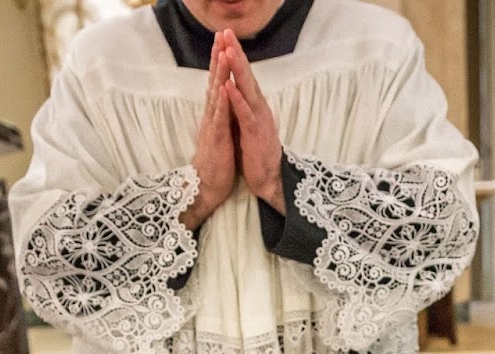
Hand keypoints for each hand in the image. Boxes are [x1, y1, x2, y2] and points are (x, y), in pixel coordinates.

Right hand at [183, 32, 237, 228]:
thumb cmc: (216, 161)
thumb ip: (221, 115)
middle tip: (220, 35)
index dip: (220, 61)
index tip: (224, 41)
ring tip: (223, 53)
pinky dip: (222, 102)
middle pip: (214, 81)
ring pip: (215, 95)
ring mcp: (212, 126)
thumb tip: (225, 100)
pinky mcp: (216, 139)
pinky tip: (224, 88)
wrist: (207, 187)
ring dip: (219, 74)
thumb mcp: (221, 132)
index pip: (217, 82)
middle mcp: (211, 115)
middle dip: (218, 58)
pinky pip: (219, 117)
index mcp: (215, 113)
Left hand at [218, 29, 285, 211]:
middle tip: (227, 33)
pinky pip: (245, 114)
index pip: (244, 76)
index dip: (236, 57)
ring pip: (247, 90)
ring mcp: (258, 120)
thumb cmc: (256, 154)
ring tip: (228, 51)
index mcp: (255, 106)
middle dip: (237, 54)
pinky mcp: (255, 135)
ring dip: (237, 71)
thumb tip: (237, 91)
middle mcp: (259, 108)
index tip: (226, 37)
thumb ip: (243, 107)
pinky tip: (229, 87)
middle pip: (247, 76)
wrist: (269, 180)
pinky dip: (237, 100)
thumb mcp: (248, 124)